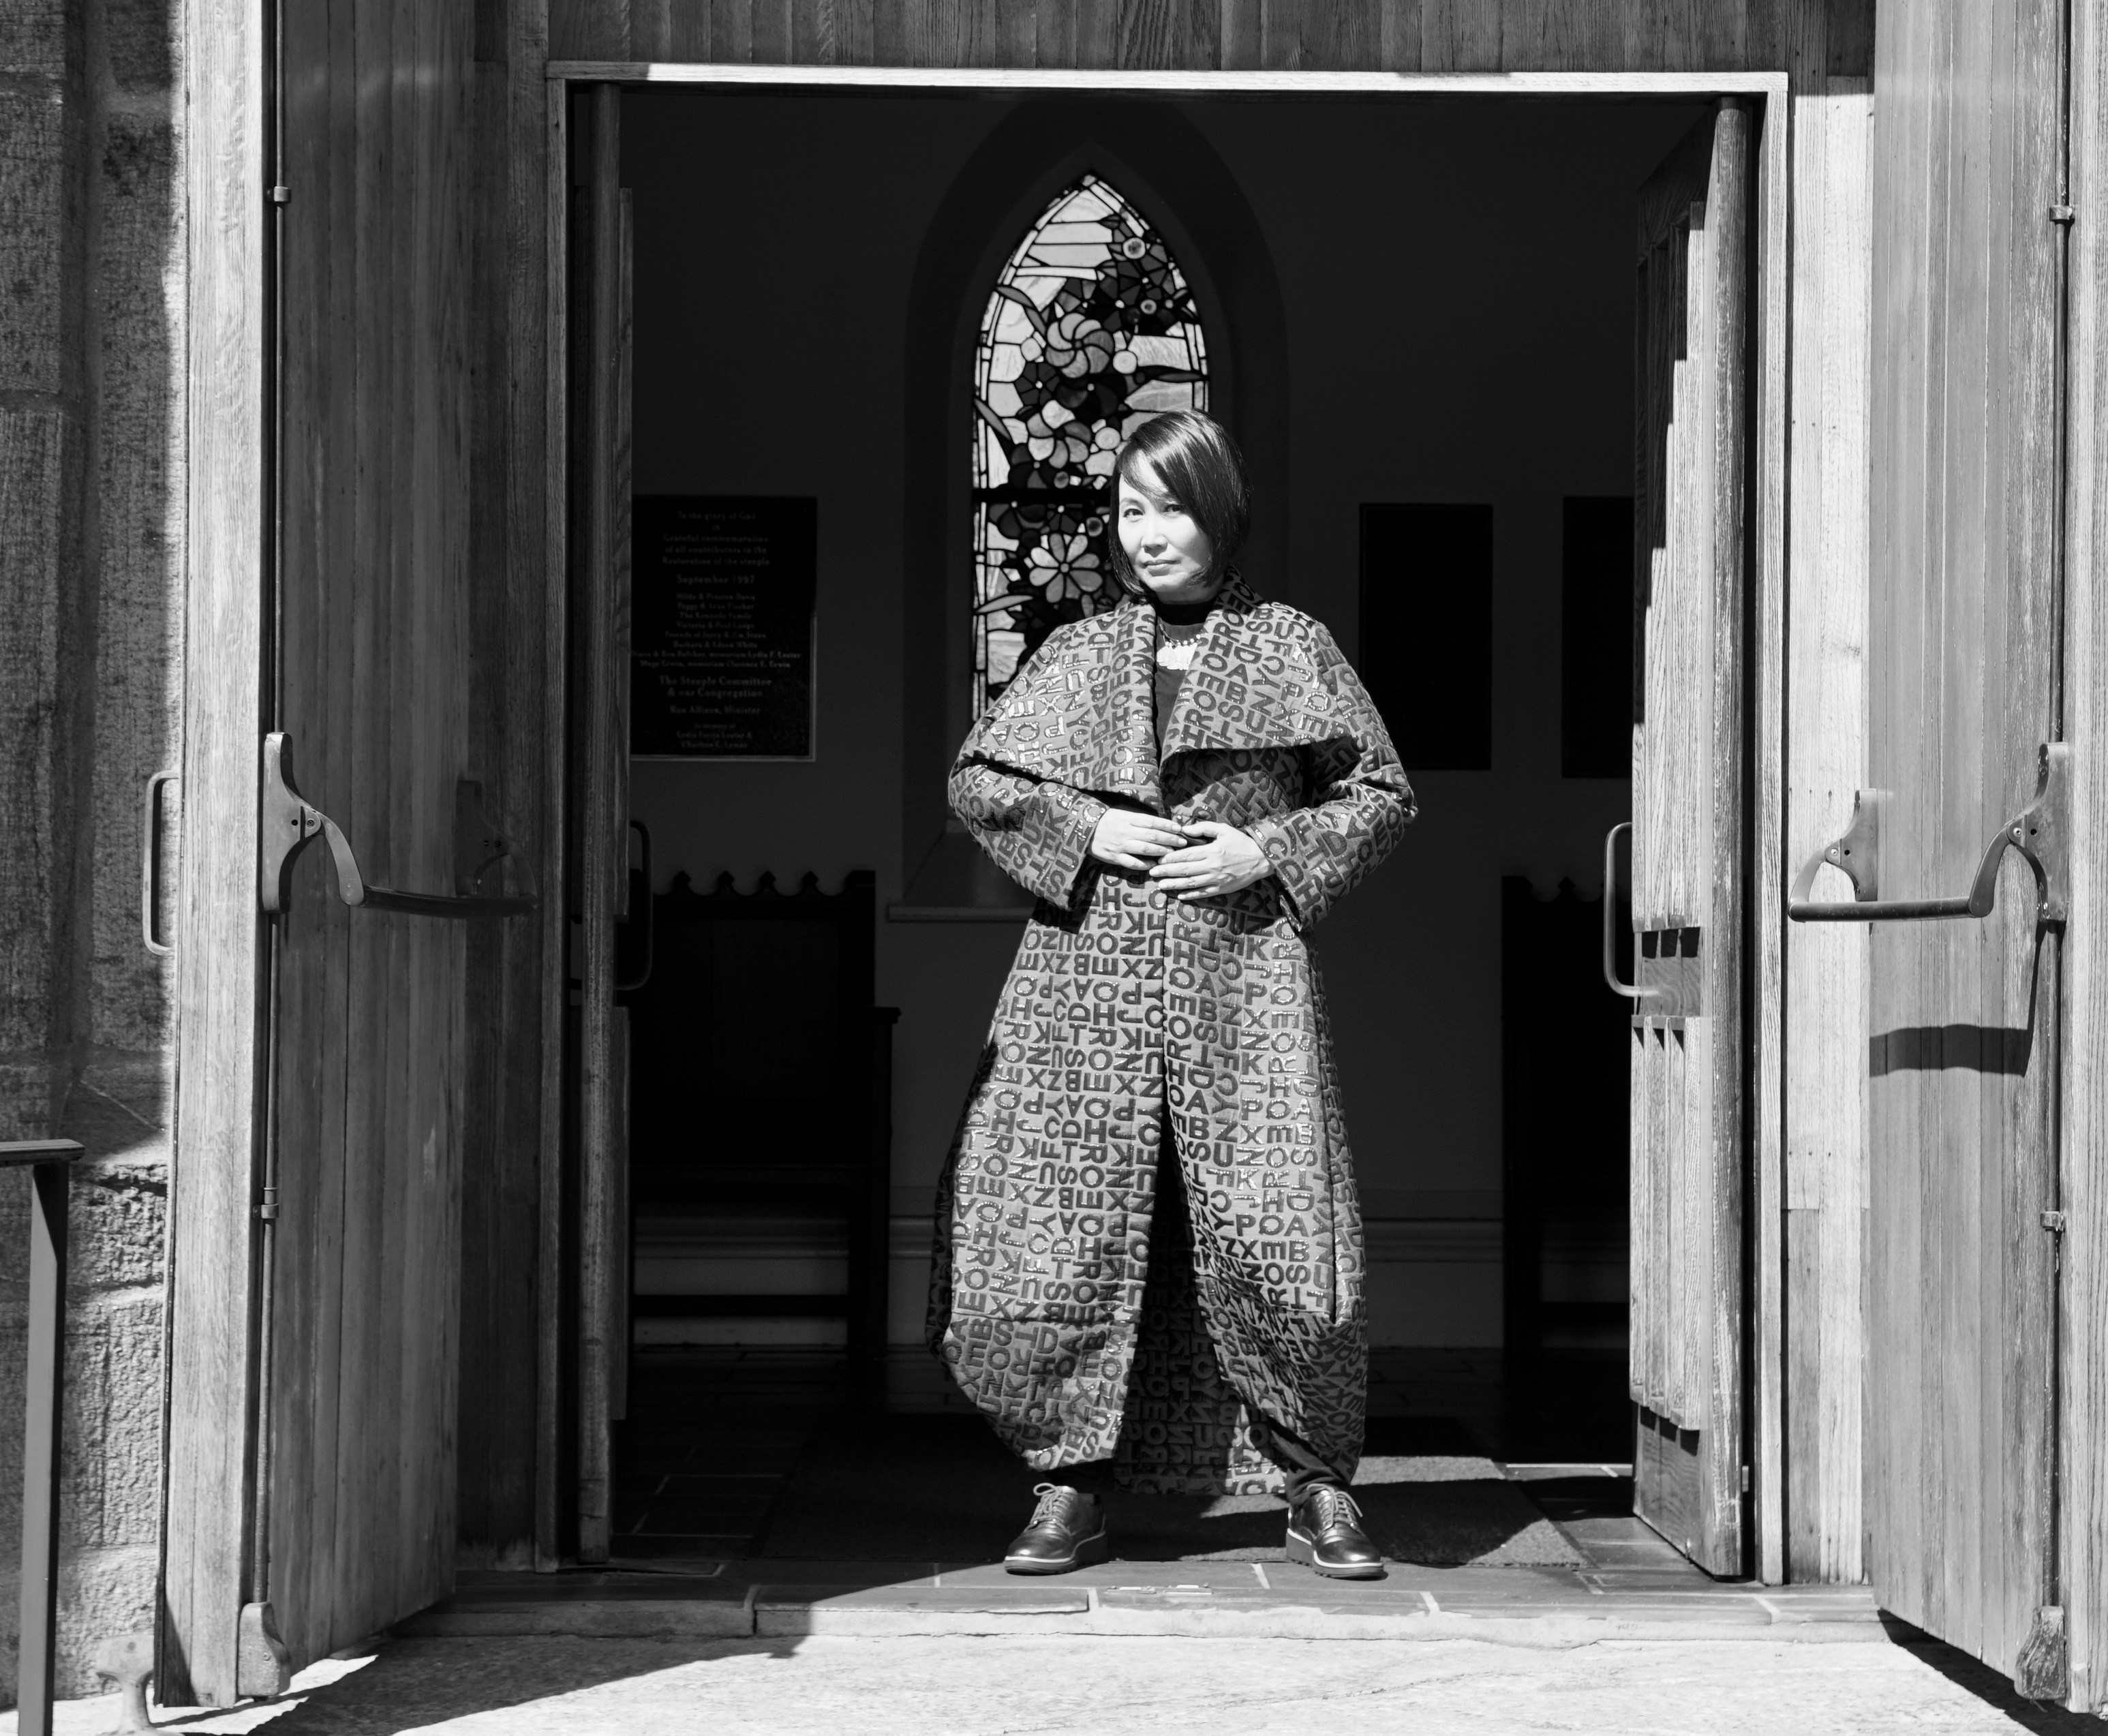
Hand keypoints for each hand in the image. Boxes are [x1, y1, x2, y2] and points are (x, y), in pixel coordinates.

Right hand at [1089, 809, 1190, 870]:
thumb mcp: (1120, 812)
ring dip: (1161, 851)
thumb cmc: (1104, 819)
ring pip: (1145, 849)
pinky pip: (1132, 863)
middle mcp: (1125, 831)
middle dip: (1170, 839)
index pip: (1152, 821)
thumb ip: (1137, 817)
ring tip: (1172, 853)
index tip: (1179, 828)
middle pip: (1152, 836)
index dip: (1167, 825)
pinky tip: (1154, 865)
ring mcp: (1120, 845)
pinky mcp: (1114, 857)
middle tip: (1182, 842)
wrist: (1082, 829)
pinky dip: (1144, 865)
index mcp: (1127, 818)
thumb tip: (1158, 821)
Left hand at [1148, 821, 1272, 900]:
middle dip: (1166, 872)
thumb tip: (1184, 829)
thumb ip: (1204, 828)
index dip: (1170, 858)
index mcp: (1211, 851)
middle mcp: (1212, 866)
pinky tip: (1179, 895)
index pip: (1186, 855)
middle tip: (1152, 873)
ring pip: (1191, 884)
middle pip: (1184, 870)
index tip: (1158, 859)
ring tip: (1161, 886)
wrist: (1262, 859)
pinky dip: (1190, 895)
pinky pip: (1203, 893)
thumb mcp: (1224, 830)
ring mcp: (1217, 880)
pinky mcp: (1222, 889)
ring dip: (1174, 885)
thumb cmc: (1241, 842)